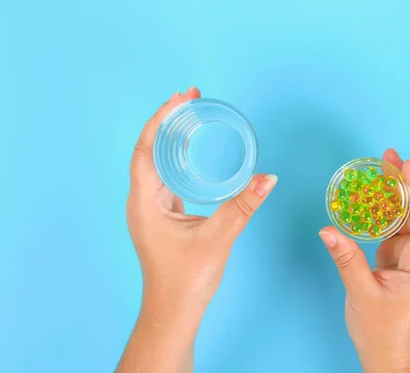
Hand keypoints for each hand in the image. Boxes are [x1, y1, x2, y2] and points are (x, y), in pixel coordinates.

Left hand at [118, 87, 277, 371]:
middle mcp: (142, 202)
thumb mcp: (218, 239)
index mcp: (145, 203)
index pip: (146, 149)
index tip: (179, 98)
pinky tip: (193, 153)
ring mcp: (151, 209)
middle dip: (168, 121)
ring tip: (191, 116)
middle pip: (150, 149)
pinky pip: (167, 178)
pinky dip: (178, 159)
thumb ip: (243, 207)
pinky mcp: (162, 216)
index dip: (160, 119)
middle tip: (190, 98)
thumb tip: (267, 178)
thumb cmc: (186, 281)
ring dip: (172, 139)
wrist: (174, 312)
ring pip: (157, 163)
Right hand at [319, 149, 409, 372]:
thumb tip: (328, 231)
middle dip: (407, 182)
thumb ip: (346, 259)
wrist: (386, 353)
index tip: (407, 166)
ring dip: (396, 193)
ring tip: (381, 168)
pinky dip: (384, 211)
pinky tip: (372, 197)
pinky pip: (394, 228)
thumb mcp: (362, 293)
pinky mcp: (398, 259)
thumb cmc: (383, 330)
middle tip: (390, 157)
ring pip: (408, 218)